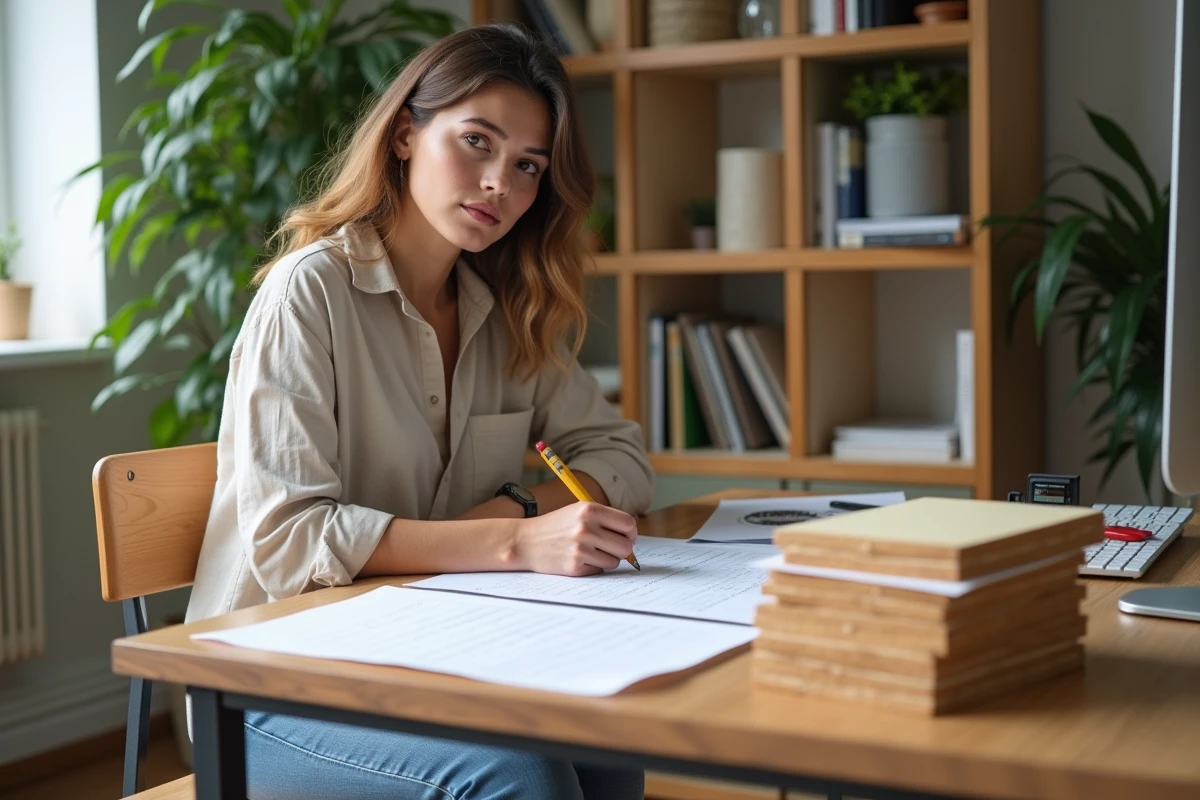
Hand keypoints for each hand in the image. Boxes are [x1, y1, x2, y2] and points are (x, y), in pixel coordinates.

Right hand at [513, 502, 637, 575]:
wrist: (525, 541)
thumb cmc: (556, 526)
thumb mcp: (578, 511)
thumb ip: (605, 520)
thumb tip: (631, 537)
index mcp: (590, 509)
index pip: (628, 524)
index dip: (630, 533)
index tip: (626, 536)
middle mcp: (586, 528)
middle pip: (626, 546)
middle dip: (622, 549)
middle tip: (612, 548)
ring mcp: (581, 548)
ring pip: (614, 561)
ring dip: (606, 559)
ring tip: (590, 551)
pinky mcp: (575, 566)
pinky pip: (599, 570)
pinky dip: (593, 566)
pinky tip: (579, 559)